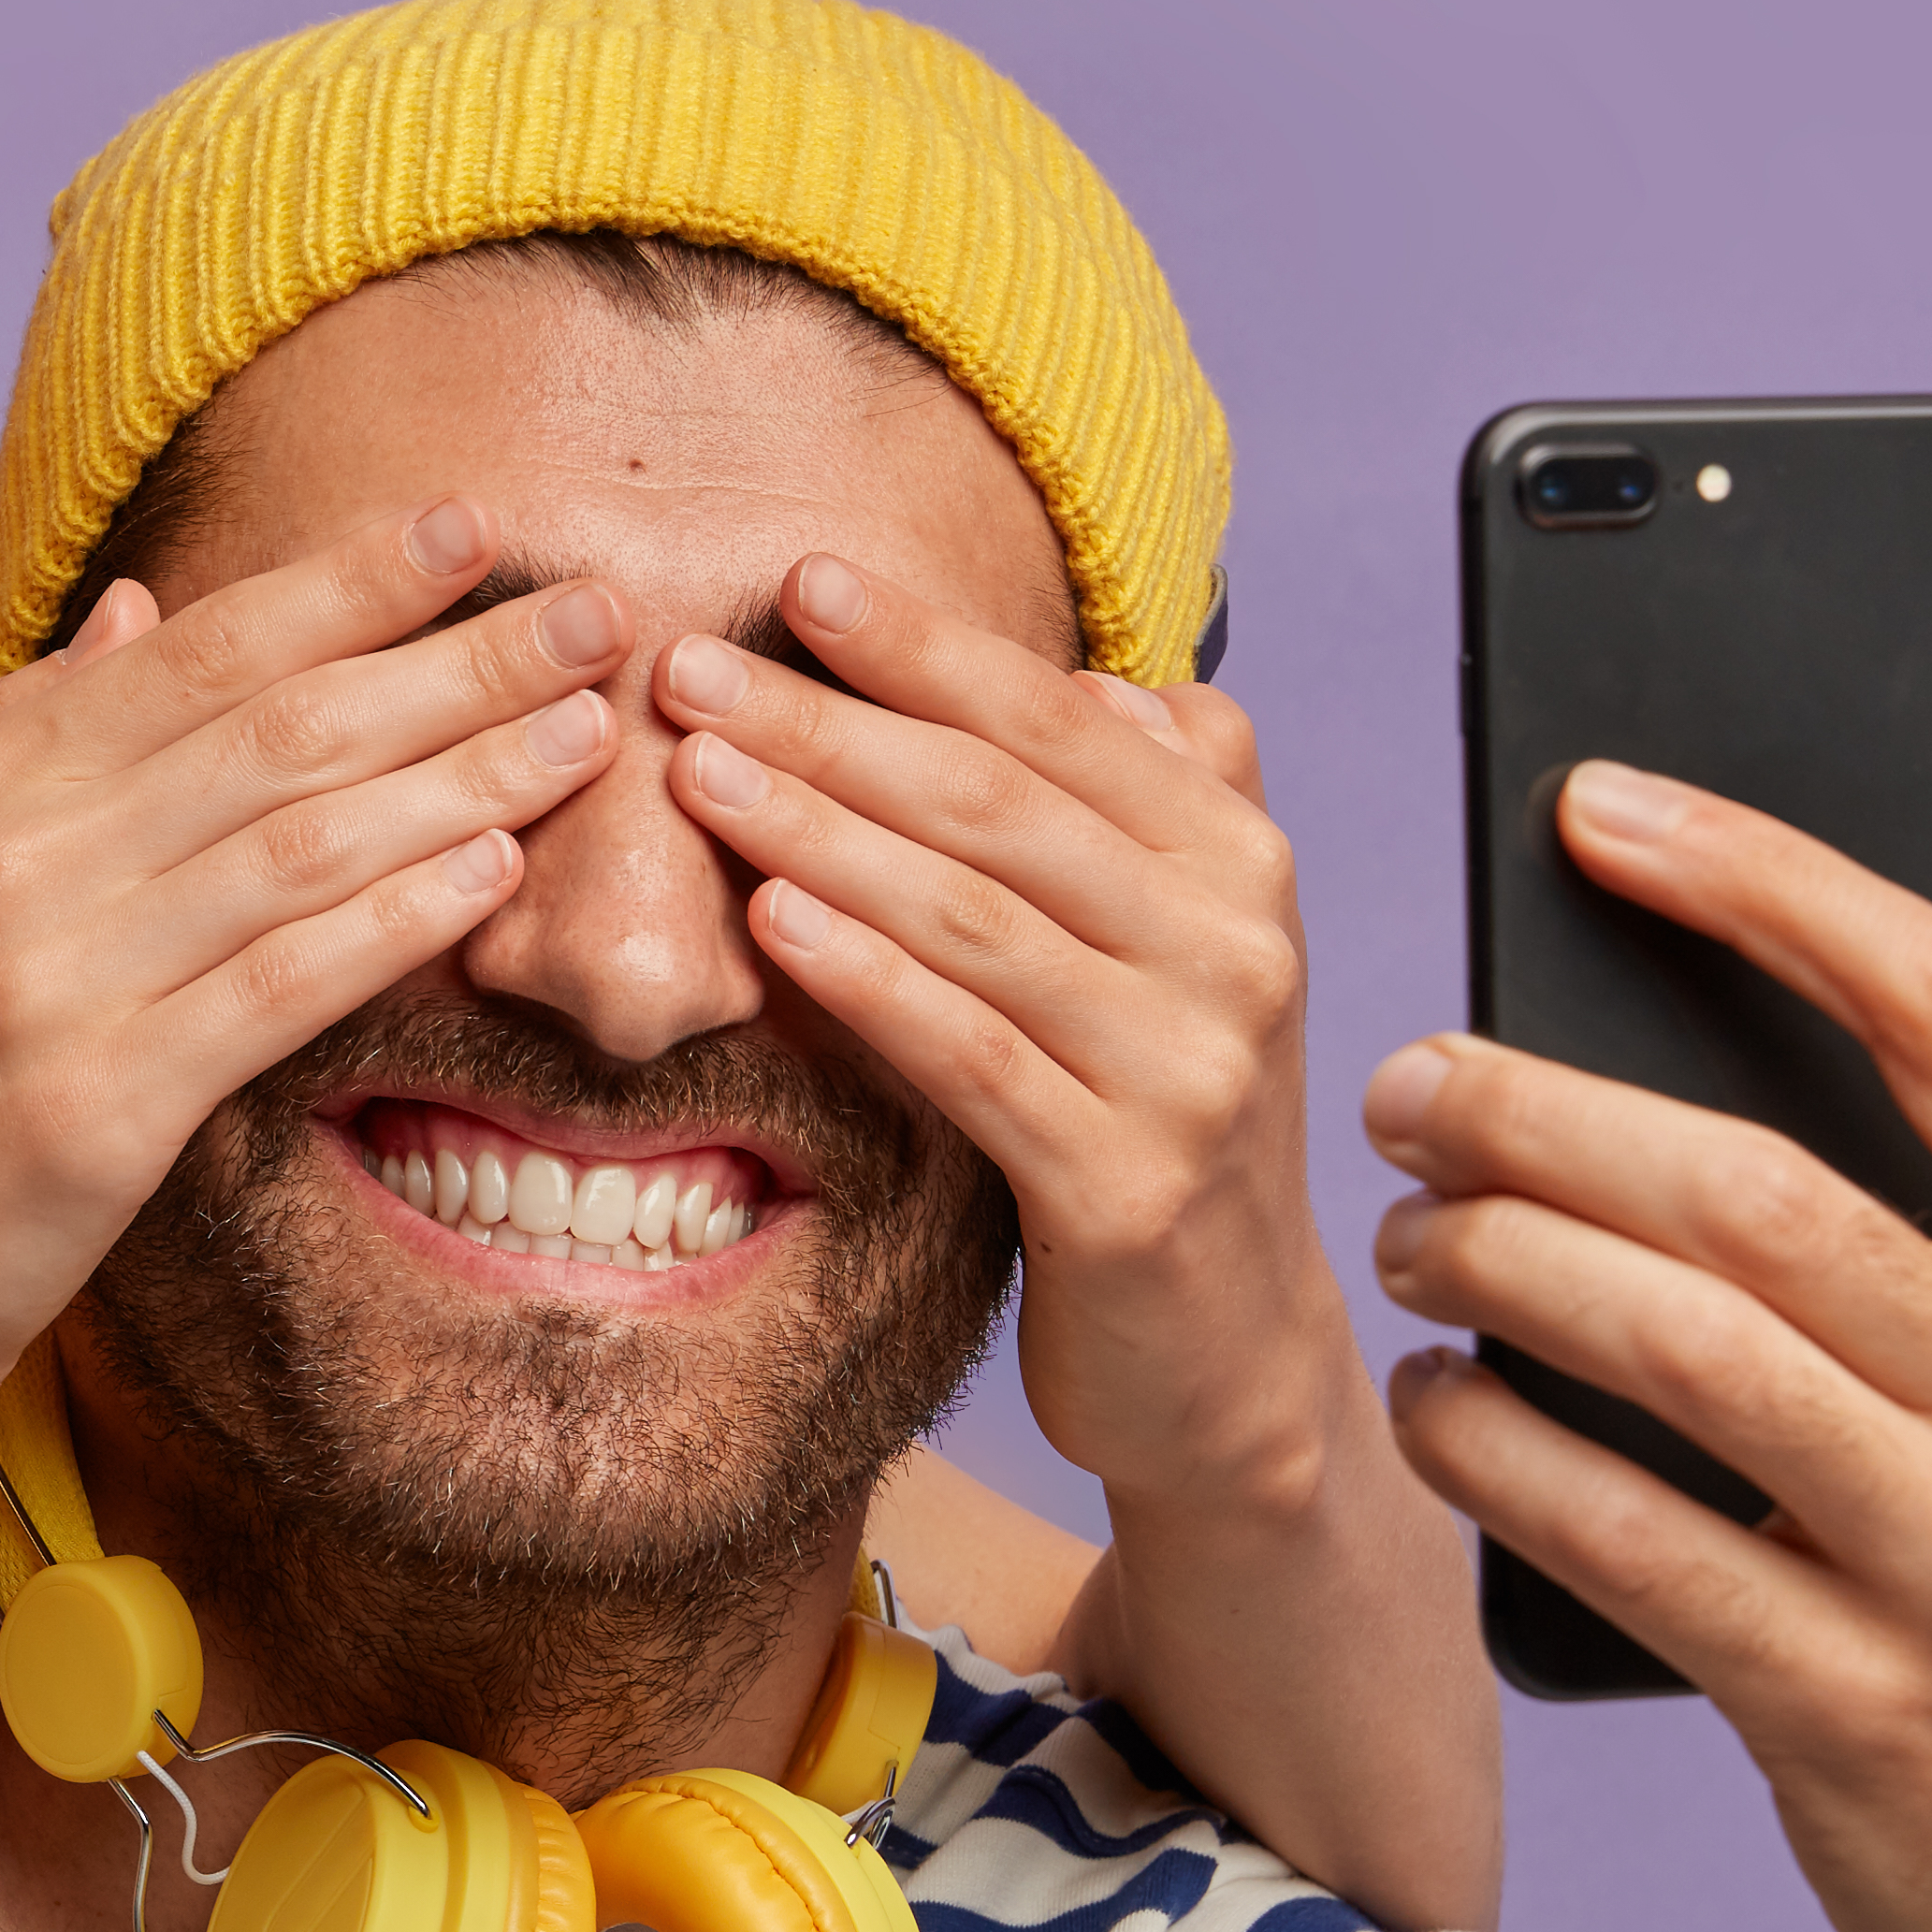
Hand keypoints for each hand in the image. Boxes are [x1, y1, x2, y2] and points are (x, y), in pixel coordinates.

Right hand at [0, 504, 627, 1459]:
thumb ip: (20, 742)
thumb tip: (136, 610)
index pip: (193, 650)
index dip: (344, 583)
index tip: (466, 530)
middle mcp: (10, 857)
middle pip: (276, 723)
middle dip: (453, 656)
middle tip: (593, 609)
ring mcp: (50, 977)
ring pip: (300, 838)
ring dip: (463, 773)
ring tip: (585, 730)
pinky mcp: (95, 1105)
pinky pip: (278, 986)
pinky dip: (394, 921)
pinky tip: (492, 875)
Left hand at [653, 566, 1350, 1528]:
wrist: (1229, 1350)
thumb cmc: (1160, 1120)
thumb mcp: (1179, 949)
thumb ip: (1150, 811)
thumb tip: (1100, 677)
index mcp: (1239, 861)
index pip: (1061, 723)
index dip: (927, 647)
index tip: (799, 580)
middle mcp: (1234, 947)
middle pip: (1000, 804)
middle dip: (833, 725)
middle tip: (691, 667)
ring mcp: (1188, 1069)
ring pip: (976, 915)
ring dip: (822, 832)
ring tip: (698, 773)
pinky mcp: (1125, 1184)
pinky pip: (972, 1054)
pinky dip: (869, 977)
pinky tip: (773, 920)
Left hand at [1358, 773, 1931, 1931]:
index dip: (1759, 875)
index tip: (1592, 805)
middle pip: (1755, 1181)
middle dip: (1541, 1110)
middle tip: (1407, 1087)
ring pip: (1677, 1348)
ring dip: (1500, 1269)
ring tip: (1406, 1238)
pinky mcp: (1857, 1707)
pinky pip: (1629, 1540)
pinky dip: (1502, 1458)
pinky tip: (1435, 1411)